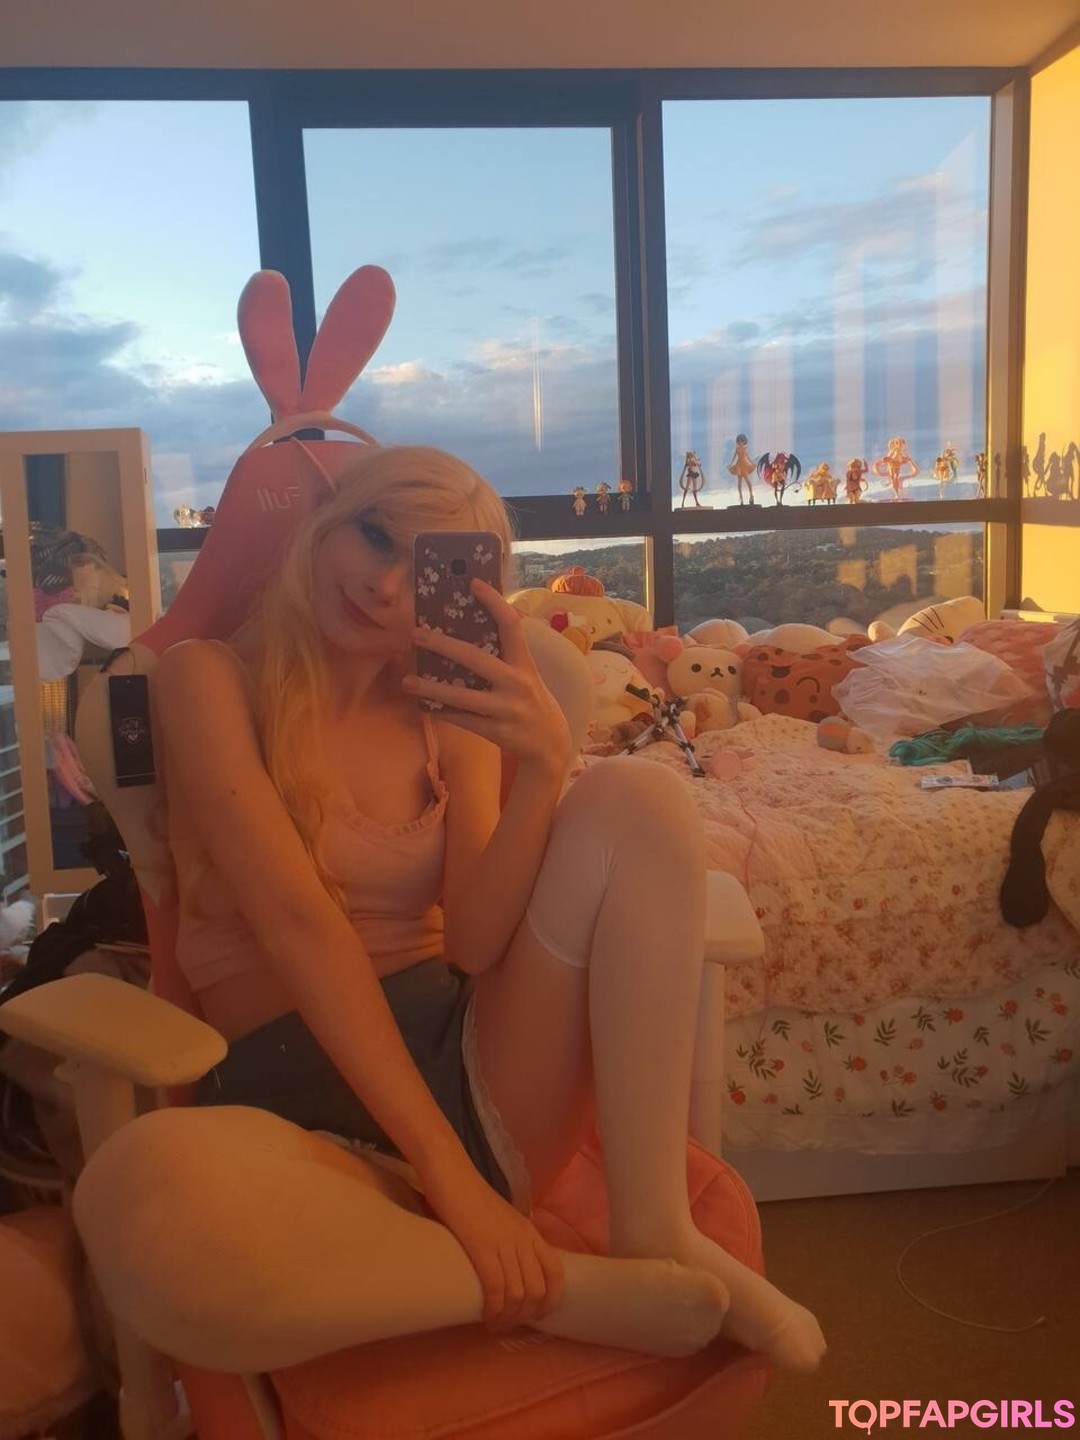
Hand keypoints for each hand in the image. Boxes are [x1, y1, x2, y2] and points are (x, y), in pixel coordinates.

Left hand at [405, 580, 571, 775]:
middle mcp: (516, 683)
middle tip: (415, 634)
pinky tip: (422, 705)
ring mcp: (506, 709)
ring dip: (431, 688)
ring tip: (406, 682)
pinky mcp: (496, 731)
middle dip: (443, 645)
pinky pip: (463, 720)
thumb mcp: (527, 675)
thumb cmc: (532, 702)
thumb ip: (506, 655)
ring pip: (462, 696)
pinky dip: (441, 712)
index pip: (511, 625)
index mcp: (524, 663)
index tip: (473, 583)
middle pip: (475, 658)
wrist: (550, 746)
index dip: (494, 601)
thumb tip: (471, 629)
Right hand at [421, 1156, 564, 1330]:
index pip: (556, 1271)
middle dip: (525, 1316)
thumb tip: (505, 1268)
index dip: (551, 1299)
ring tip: (494, 1325)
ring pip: (519, 1294)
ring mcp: (504, 1242)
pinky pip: (497, 1288)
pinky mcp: (482, 1246)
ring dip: (508, 1318)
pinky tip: (485, 1317)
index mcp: (528, 1231)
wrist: (450, 1173)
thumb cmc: (468, 1195)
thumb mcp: (500, 1218)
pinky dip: (494, 1310)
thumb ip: (508, 1239)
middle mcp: (522, 1238)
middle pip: (538, 1289)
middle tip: (508, 1324)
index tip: (535, 1314)